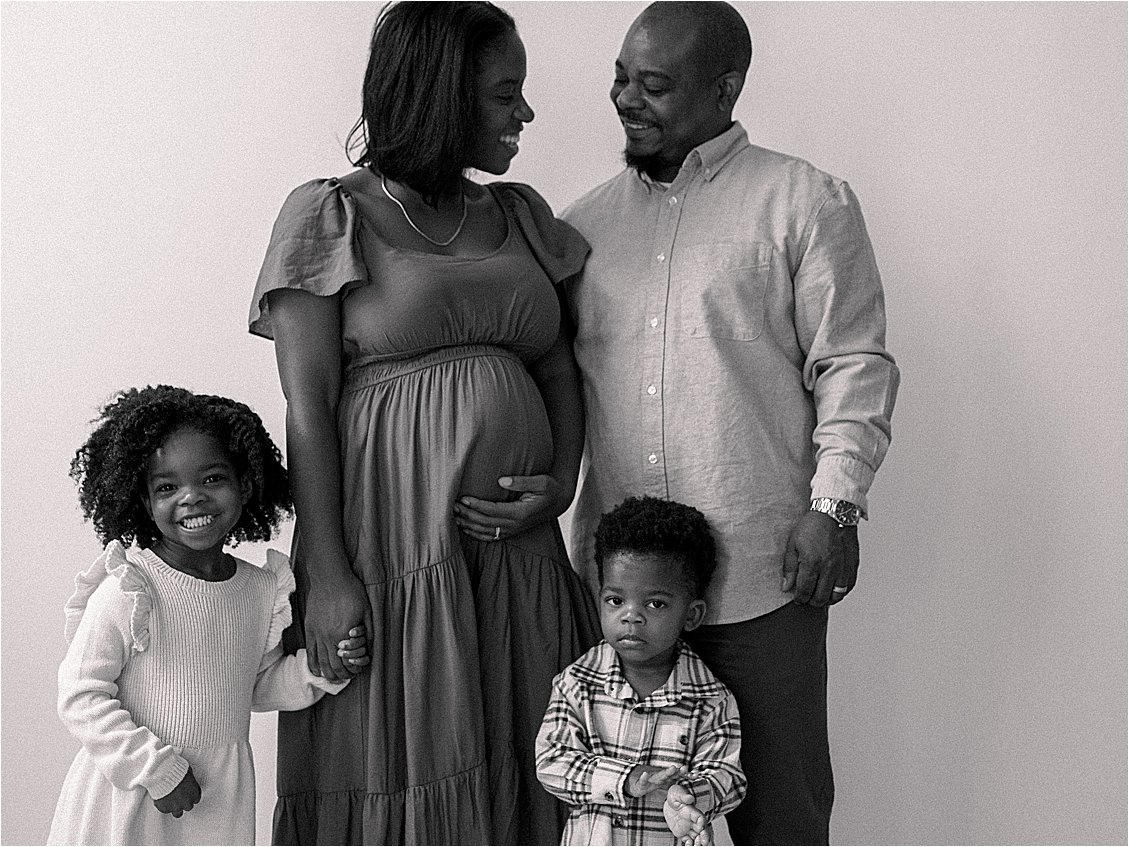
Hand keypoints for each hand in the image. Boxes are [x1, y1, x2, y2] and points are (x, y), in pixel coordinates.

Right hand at [153, 766, 200, 816]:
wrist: (163, 774)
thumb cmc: (177, 770)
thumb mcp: (189, 773)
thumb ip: (190, 781)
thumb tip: (188, 780)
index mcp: (194, 794)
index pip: (196, 799)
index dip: (191, 796)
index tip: (188, 793)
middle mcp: (186, 803)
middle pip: (188, 807)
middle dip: (184, 802)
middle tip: (179, 797)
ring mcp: (175, 807)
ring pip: (178, 814)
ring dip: (176, 808)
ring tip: (172, 803)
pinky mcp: (164, 809)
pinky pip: (165, 810)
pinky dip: (164, 805)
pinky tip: (163, 799)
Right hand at [304, 571, 371, 681]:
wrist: (330, 577)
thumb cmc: (351, 591)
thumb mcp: (367, 611)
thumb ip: (369, 633)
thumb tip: (370, 649)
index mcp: (344, 634)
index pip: (349, 661)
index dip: (355, 668)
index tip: (359, 668)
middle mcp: (328, 637)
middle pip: (334, 666)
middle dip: (343, 675)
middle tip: (349, 676)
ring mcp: (316, 634)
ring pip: (321, 663)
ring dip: (329, 674)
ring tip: (335, 678)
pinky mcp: (309, 630)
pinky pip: (309, 653)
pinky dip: (314, 666)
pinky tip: (318, 672)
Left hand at [453, 474, 568, 541]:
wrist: (559, 502)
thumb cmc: (550, 489)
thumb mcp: (541, 481)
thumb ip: (522, 481)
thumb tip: (502, 481)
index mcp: (520, 513)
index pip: (493, 510)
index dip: (477, 505)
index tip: (463, 498)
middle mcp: (515, 524)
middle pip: (485, 522)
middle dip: (468, 515)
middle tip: (453, 506)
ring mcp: (513, 530)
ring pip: (485, 531)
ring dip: (469, 525)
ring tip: (455, 516)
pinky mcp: (511, 532)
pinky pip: (491, 537)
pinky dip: (477, 534)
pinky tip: (466, 528)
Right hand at [625, 763, 686, 798]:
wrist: (633, 783)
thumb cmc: (651, 782)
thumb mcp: (663, 783)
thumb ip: (674, 781)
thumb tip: (690, 786)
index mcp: (664, 778)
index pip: (675, 775)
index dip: (684, 774)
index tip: (694, 774)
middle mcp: (658, 777)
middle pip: (668, 774)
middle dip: (677, 771)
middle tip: (684, 768)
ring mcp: (650, 779)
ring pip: (658, 776)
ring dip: (665, 772)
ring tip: (673, 768)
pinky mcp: (641, 784)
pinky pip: (642, 781)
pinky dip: (644, 778)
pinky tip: (645, 774)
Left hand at [664, 783, 707, 844]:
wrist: (669, 803)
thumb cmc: (675, 795)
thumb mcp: (677, 792)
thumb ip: (683, 795)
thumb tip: (690, 797)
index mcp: (693, 811)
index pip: (700, 817)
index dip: (702, 822)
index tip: (701, 827)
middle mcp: (693, 821)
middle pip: (702, 830)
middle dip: (705, 836)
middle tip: (704, 842)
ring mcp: (689, 828)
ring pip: (697, 838)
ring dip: (698, 843)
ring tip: (697, 846)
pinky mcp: (683, 834)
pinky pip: (688, 841)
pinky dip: (689, 845)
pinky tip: (688, 846)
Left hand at [782, 510, 859, 605]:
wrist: (833, 513)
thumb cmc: (811, 527)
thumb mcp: (793, 544)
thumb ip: (789, 568)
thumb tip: (786, 587)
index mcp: (812, 563)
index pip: (805, 591)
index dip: (799, 598)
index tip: (797, 597)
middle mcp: (829, 568)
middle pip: (821, 598)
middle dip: (811, 601)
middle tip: (807, 597)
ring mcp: (843, 567)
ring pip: (836, 596)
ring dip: (826, 598)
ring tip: (819, 593)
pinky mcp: (852, 565)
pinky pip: (849, 587)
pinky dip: (841, 592)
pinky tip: (832, 588)